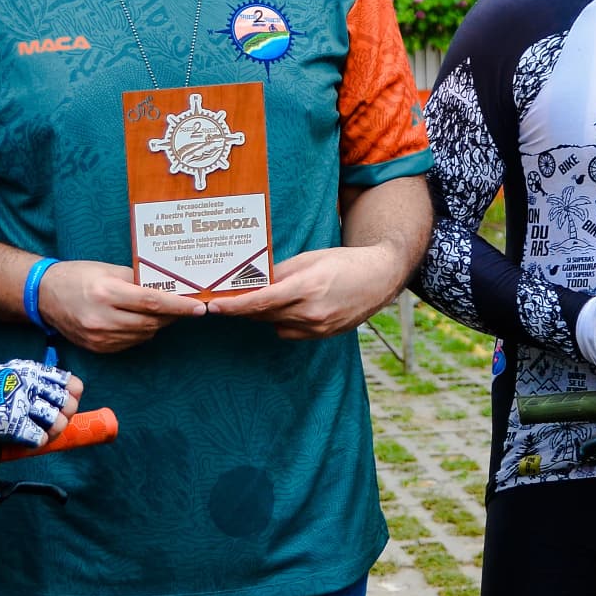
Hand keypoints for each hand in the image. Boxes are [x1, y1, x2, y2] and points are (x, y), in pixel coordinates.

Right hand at [0, 359, 83, 448]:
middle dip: (64, 417)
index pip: (70, 383)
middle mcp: (30, 384)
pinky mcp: (13, 424)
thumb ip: (34, 380)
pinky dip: (35, 443)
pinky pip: (39, 439)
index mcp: (32, 370)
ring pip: (58, 423)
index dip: (72, 397)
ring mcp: (22, 404)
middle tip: (51, 424)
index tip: (64, 405)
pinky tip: (25, 441)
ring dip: (51, 433)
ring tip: (39, 434)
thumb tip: (58, 395)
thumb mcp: (11, 372)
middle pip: (68, 404)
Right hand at [35, 259, 204, 352]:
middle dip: (173, 315)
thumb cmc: (77, 276)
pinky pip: (131, 342)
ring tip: (165, 311)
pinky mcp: (98, 348)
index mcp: (106, 293)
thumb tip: (168, 286)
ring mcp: (99, 337)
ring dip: (158, 323)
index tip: (199, 307)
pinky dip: (142, 332)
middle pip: (151, 321)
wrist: (43, 296)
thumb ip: (138, 279)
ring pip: (144, 334)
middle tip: (186, 306)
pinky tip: (142, 320)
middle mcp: (103, 318)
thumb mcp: (108, 270)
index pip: (152, 302)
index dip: (179, 306)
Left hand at [203, 244, 408, 339]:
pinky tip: (290, 308)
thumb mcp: (310, 259)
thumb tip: (253, 282)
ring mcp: (319, 327)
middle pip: (264, 315)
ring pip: (275, 325)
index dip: (234, 306)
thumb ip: (280, 273)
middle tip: (229, 296)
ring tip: (269, 296)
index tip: (215, 306)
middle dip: (245, 307)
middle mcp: (312, 312)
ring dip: (266, 313)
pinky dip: (283, 322)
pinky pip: (290, 333)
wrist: (381, 278)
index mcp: (307, 288)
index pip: (261, 302)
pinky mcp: (324, 335)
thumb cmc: (345, 262)